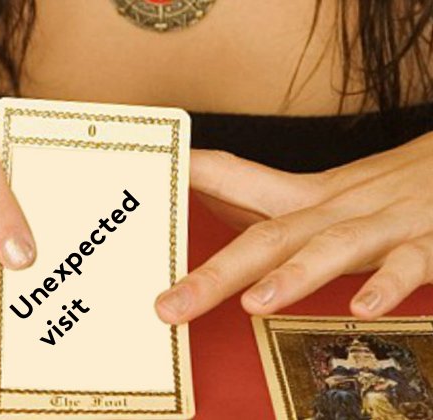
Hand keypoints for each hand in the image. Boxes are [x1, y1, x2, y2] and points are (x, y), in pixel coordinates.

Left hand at [155, 134, 432, 322]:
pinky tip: (364, 308)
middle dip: (216, 273)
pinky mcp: (429, 244)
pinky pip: (408, 265)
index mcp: (308, 198)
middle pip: (268, 236)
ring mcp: (383, 225)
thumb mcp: (326, 195)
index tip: (148, 179)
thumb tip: (205, 195)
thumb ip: (271, 206)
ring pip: (331, 247)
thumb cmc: (388, 191)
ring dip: (294, 274)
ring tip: (255, 303)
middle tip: (168, 306)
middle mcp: (336, 209)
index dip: (193, 174)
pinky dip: (387, 285)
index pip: (239, 178)